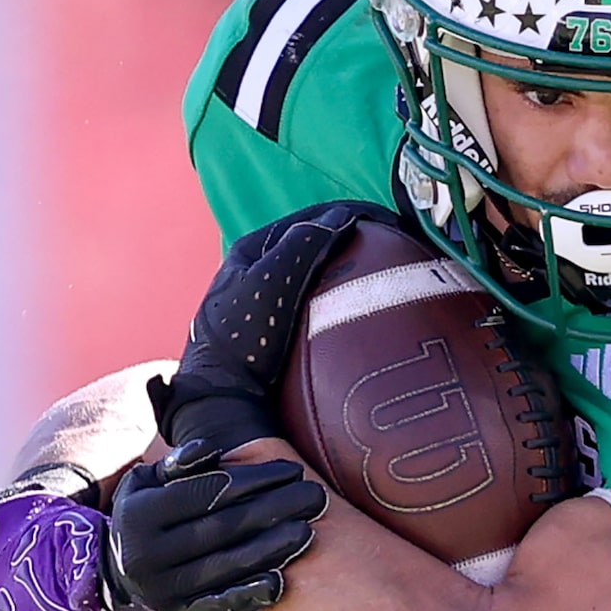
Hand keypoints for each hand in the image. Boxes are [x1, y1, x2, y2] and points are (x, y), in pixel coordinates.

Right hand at [106, 439, 326, 610]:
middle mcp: (145, 556)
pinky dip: (251, 593)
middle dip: (274, 509)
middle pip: (223, 527)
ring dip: (273, 548)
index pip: (205, 492)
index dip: (252, 480)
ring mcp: (163, 591)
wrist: (126, 580)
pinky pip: (222, 605)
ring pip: (228, 565)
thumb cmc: (151, 519)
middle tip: (315, 495)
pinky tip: (280, 580)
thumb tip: (208, 448)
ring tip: (308, 530)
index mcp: (138, 516)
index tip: (291, 470)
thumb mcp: (149, 486)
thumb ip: (176, 466)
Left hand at [154, 201, 384, 451]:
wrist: (224, 396)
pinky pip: (311, 308)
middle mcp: (254, 271)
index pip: (308, 220)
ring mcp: (263, 304)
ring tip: (376, 281)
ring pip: (313, 277)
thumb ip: (307, 241)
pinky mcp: (272, 333)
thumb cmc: (243, 334)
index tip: (386, 224)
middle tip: (385, 251)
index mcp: (250, 250)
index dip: (348, 216)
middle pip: (311, 247)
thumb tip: (344, 215)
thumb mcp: (276, 278)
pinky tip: (353, 315)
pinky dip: (335, 303)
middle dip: (347, 244)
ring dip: (343, 275)